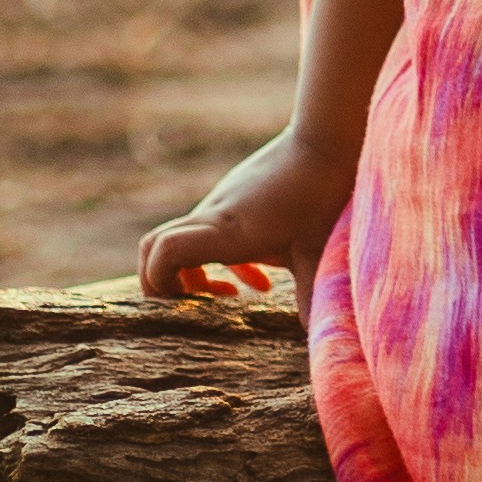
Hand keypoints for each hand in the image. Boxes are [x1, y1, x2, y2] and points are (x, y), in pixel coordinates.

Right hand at [136, 126, 358, 308]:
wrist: (327, 140)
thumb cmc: (322, 195)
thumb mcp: (318, 252)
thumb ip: (312, 297)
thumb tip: (319, 341)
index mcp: (226, 230)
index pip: (164, 252)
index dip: (160, 284)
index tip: (190, 306)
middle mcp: (213, 216)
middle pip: (154, 246)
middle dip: (163, 284)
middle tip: (196, 308)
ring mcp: (221, 205)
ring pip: (183, 240)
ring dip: (196, 274)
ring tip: (233, 298)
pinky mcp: (235, 200)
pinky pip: (208, 233)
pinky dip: (219, 260)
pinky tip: (261, 280)